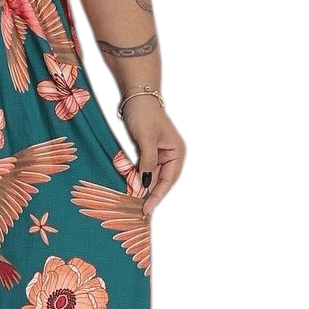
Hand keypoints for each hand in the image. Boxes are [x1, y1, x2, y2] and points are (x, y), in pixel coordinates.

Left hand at [118, 97, 185, 215]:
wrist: (136, 96)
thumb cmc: (144, 113)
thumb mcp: (146, 138)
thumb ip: (147, 161)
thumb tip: (146, 183)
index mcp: (177, 152)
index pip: (168, 180)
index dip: (157, 195)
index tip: (147, 207)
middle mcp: (171, 155)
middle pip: (161, 181)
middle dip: (151, 195)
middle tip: (140, 212)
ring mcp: (160, 153)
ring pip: (152, 177)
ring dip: (144, 189)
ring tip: (135, 205)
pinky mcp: (148, 151)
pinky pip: (145, 170)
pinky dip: (139, 179)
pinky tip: (132, 189)